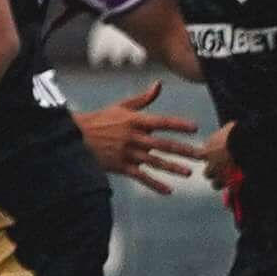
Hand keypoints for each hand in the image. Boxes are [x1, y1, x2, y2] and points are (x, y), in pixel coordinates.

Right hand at [78, 81, 203, 192]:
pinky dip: (154, 184)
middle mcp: (132, 137)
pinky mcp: (120, 166)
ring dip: (173, 168)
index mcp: (134, 120)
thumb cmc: (100, 120)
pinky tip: (168, 191)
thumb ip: (143, 99)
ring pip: (154, 161)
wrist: (74, 136)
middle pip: (163, 145)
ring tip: (189, 173)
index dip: (178, 124)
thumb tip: (159, 84)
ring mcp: (126, 153)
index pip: (161, 121)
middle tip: (202, 156)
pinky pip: (140, 177)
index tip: (195, 128)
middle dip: (184, 150)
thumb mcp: (120, 107)